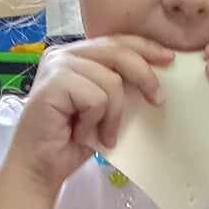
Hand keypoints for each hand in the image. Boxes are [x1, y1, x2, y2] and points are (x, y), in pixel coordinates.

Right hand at [8, 36, 173, 193]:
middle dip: (144, 76)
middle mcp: (63, 53)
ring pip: (111, 80)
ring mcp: (55, 66)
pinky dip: (96, 121)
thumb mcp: (104, 107)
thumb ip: (119, 85)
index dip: (145, 47)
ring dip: (113, 115)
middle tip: (157, 101)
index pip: (115, 41)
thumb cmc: (71, 141)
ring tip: (101, 134)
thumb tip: (156, 74)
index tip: (169, 59)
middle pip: (118, 52)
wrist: (40, 168)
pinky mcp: (53, 84)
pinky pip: (96, 98)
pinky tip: (81, 134)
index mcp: (75, 55)